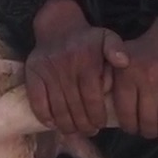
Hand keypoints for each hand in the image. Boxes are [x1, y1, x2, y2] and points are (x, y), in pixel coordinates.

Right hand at [23, 0, 127, 136]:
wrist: (57, 27)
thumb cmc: (87, 40)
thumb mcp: (107, 37)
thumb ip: (117, 48)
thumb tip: (124, 62)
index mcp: (86, 62)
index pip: (92, 99)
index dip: (97, 116)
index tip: (100, 124)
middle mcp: (66, 67)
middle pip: (75, 107)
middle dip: (84, 124)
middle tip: (90, 130)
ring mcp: (48, 72)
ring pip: (58, 108)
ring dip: (67, 125)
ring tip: (75, 130)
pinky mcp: (33, 74)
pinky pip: (37, 101)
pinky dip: (44, 116)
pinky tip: (53, 124)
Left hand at [110, 7, 157, 141]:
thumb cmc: (145, 51)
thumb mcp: (121, 60)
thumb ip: (108, 79)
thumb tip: (98, 105)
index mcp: (127, 72)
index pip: (126, 112)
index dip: (129, 126)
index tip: (132, 129)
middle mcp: (148, 75)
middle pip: (147, 120)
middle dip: (148, 132)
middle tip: (149, 133)